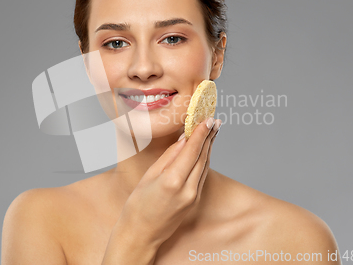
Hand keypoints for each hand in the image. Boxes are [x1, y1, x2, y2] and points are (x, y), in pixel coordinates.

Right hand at [117, 117, 221, 246]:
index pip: (192, 150)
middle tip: (214, 121)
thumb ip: (169, 156)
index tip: (207, 119)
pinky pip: (202, 175)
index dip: (201, 133)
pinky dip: (205, 160)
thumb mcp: (149, 175)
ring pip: (205, 166)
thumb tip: (184, 140)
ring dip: (210, 147)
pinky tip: (205, 151)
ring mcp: (193, 197)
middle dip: (209, 137)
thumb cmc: (138, 204)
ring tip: (212, 131)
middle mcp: (188, 189)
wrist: (141, 234)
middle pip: (203, 157)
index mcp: (173, 180)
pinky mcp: (195, 201)